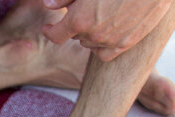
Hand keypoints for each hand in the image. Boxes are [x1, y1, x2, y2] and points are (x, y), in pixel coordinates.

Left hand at [40, 0, 170, 58]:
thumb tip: (48, 5)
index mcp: (79, 20)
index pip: (56, 35)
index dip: (50, 30)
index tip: (49, 27)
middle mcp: (93, 35)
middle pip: (75, 35)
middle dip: (75, 24)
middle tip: (86, 8)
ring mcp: (110, 42)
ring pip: (89, 44)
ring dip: (89, 33)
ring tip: (99, 16)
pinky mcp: (126, 44)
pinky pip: (104, 54)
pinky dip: (101, 46)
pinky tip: (105, 33)